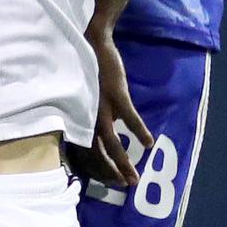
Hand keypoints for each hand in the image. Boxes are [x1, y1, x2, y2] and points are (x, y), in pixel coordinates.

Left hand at [76, 25, 155, 187]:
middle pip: (96, 152)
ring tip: (134, 178)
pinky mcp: (115, 94)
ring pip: (110, 142)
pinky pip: (130, 118)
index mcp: (78, 117)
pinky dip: (139, 131)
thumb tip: (105, 135)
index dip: (97, 169)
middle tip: (124, 186)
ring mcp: (100, 105)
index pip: (84, 152)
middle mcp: (85, 115)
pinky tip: (149, 143)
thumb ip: (93, 116)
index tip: (110, 182)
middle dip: (110, 172)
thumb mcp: (85, 97)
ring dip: (123, 162)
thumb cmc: (86, 69)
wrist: (90, 40)